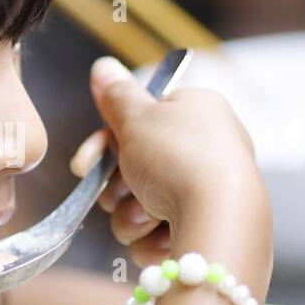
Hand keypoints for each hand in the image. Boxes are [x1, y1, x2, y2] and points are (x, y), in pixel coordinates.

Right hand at [68, 56, 270, 294]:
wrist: (219, 217)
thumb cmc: (178, 157)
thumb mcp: (138, 117)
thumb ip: (116, 95)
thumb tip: (103, 66)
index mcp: (197, 112)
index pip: (138, 122)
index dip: (105, 144)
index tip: (85, 164)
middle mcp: (206, 149)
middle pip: (135, 169)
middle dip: (118, 187)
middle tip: (120, 190)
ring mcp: (208, 191)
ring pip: (142, 206)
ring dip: (133, 215)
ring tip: (148, 216)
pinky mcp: (207, 227)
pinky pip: (160, 235)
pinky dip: (153, 239)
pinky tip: (164, 236)